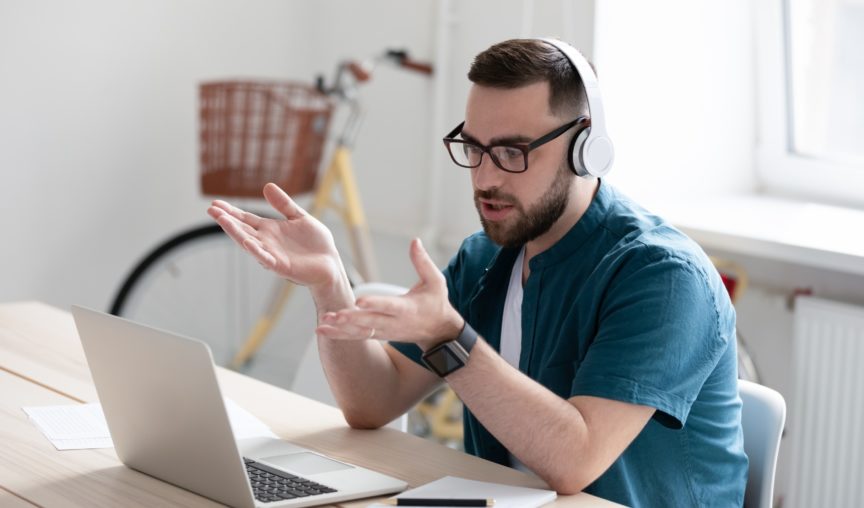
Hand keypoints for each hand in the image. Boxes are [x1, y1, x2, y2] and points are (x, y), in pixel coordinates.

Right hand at [207, 183, 344, 289]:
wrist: (331, 263)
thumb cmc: (316, 243)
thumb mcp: (300, 217)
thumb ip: (284, 204)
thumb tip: (267, 186)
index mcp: (270, 230)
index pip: (246, 219)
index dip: (231, 212)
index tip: (215, 204)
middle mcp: (267, 242)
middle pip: (243, 229)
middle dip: (227, 220)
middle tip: (211, 210)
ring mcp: (272, 254)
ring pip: (249, 243)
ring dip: (236, 233)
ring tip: (222, 221)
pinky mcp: (281, 266)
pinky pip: (266, 258)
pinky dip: (256, 251)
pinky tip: (246, 242)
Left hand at [316, 238, 463, 350]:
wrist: (439, 331)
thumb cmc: (436, 302)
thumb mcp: (436, 282)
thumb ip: (423, 262)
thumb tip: (414, 240)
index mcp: (408, 308)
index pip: (389, 305)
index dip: (375, 303)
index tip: (359, 300)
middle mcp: (395, 322)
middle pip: (370, 321)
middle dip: (351, 319)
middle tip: (333, 314)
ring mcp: (386, 331)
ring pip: (361, 332)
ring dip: (341, 329)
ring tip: (322, 324)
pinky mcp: (379, 334)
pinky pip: (358, 336)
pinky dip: (340, 334)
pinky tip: (322, 329)